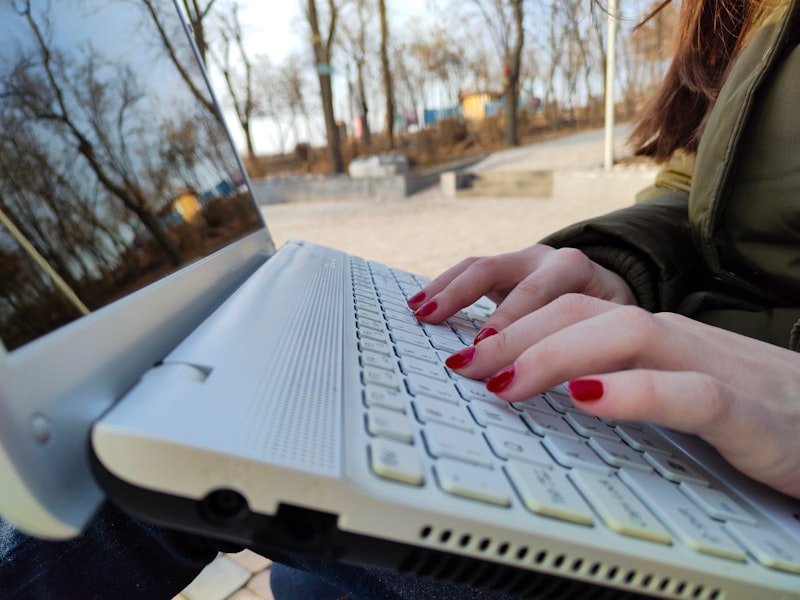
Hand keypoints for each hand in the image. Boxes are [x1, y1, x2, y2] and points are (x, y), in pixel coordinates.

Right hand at [407, 245, 635, 340]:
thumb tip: (575, 386)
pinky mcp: (504, 271)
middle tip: (438, 328)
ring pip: (476, 266)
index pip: (537, 292)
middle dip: (464, 300)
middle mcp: (544, 258)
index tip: (484, 347)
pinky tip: (419, 304)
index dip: (509, 320)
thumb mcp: (614, 334)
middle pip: (496, 270)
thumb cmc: (614, 322)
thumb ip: (593, 349)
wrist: (614, 294)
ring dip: (444, 289)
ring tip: (418, 312)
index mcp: (575, 269)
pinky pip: (468, 273)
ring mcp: (521, 260)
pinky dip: (442, 287)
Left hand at [446, 294, 799, 498]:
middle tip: (464, 366)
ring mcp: (710, 364)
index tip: (462, 350)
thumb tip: (542, 387)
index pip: (570, 307)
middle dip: (515, 334)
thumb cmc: (744, 407)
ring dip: (556, 354)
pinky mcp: (746, 410)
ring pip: (627, 334)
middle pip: (584, 311)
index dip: (511, 322)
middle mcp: (673, 336)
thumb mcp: (666, 384)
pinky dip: (634, 392)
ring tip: (504, 382)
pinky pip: (688, 392)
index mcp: (650, 332)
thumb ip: (613, 376)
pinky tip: (588, 399)